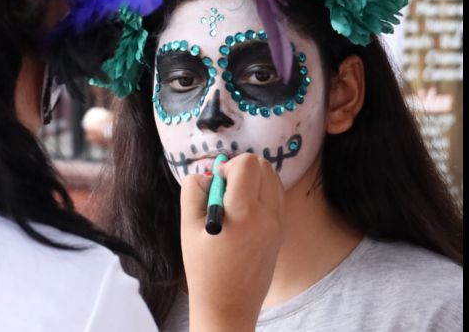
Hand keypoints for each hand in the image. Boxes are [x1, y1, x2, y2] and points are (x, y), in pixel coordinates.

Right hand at [180, 153, 285, 331]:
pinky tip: (243, 211)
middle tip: (224, 189)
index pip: (248, 164)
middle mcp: (268, 215)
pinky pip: (276, 196)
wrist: (228, 305)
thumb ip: (192, 191)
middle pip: (264, 165)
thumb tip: (205, 174)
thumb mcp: (187, 227)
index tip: (216, 182)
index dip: (228, 166)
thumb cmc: (204, 269)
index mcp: (244, 213)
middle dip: (241, 168)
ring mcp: (278, 224)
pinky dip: (261, 193)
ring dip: (253, 179)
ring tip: (234, 200)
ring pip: (273, 178)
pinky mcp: (281, 231)